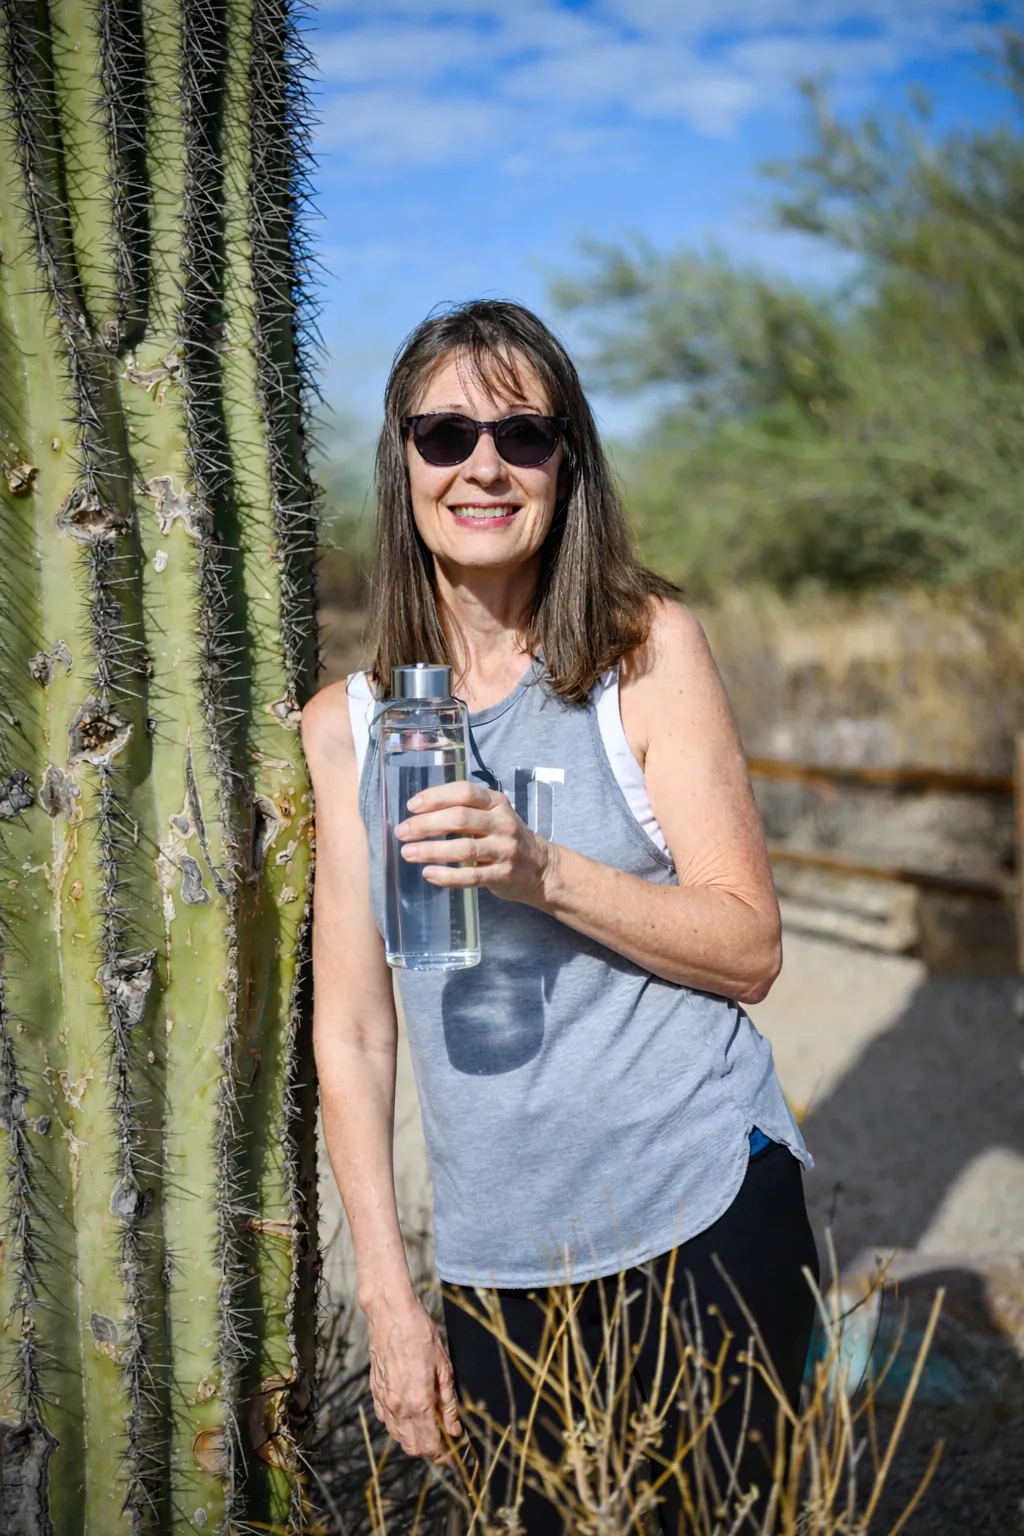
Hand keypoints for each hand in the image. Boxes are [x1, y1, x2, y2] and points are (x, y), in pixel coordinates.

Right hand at [367, 1295, 461, 1460]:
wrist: (392, 1314)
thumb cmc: (421, 1335)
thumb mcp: (444, 1368)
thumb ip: (448, 1404)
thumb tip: (454, 1429)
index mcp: (418, 1402)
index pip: (431, 1444)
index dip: (444, 1454)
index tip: (453, 1455)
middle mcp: (398, 1406)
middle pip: (413, 1446)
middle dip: (430, 1449)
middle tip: (444, 1440)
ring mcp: (384, 1400)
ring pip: (398, 1436)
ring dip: (414, 1439)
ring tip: (430, 1427)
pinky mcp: (375, 1391)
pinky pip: (386, 1420)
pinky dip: (399, 1425)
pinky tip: (410, 1413)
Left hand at [396, 781, 552, 903]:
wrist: (540, 868)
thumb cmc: (504, 837)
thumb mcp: (492, 815)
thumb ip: (464, 810)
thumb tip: (418, 814)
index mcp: (496, 802)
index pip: (464, 792)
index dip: (436, 797)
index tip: (412, 806)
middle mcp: (502, 823)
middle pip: (460, 819)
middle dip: (426, 825)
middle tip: (403, 832)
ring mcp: (505, 849)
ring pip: (463, 848)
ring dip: (431, 850)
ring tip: (407, 853)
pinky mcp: (503, 875)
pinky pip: (471, 877)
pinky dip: (447, 876)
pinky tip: (429, 874)